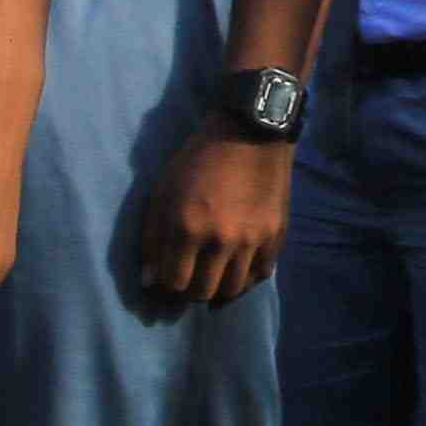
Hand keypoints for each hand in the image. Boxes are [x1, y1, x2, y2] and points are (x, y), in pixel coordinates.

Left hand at [138, 126, 294, 308]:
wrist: (250, 134)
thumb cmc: (198, 160)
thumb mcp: (163, 192)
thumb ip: (153, 238)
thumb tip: (149, 281)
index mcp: (188, 228)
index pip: (173, 282)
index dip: (168, 283)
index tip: (170, 274)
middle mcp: (221, 240)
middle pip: (202, 291)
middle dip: (191, 289)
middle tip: (191, 276)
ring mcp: (252, 240)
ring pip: (233, 289)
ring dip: (219, 287)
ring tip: (215, 275)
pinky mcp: (276, 235)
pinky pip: (261, 274)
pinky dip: (247, 278)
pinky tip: (239, 269)